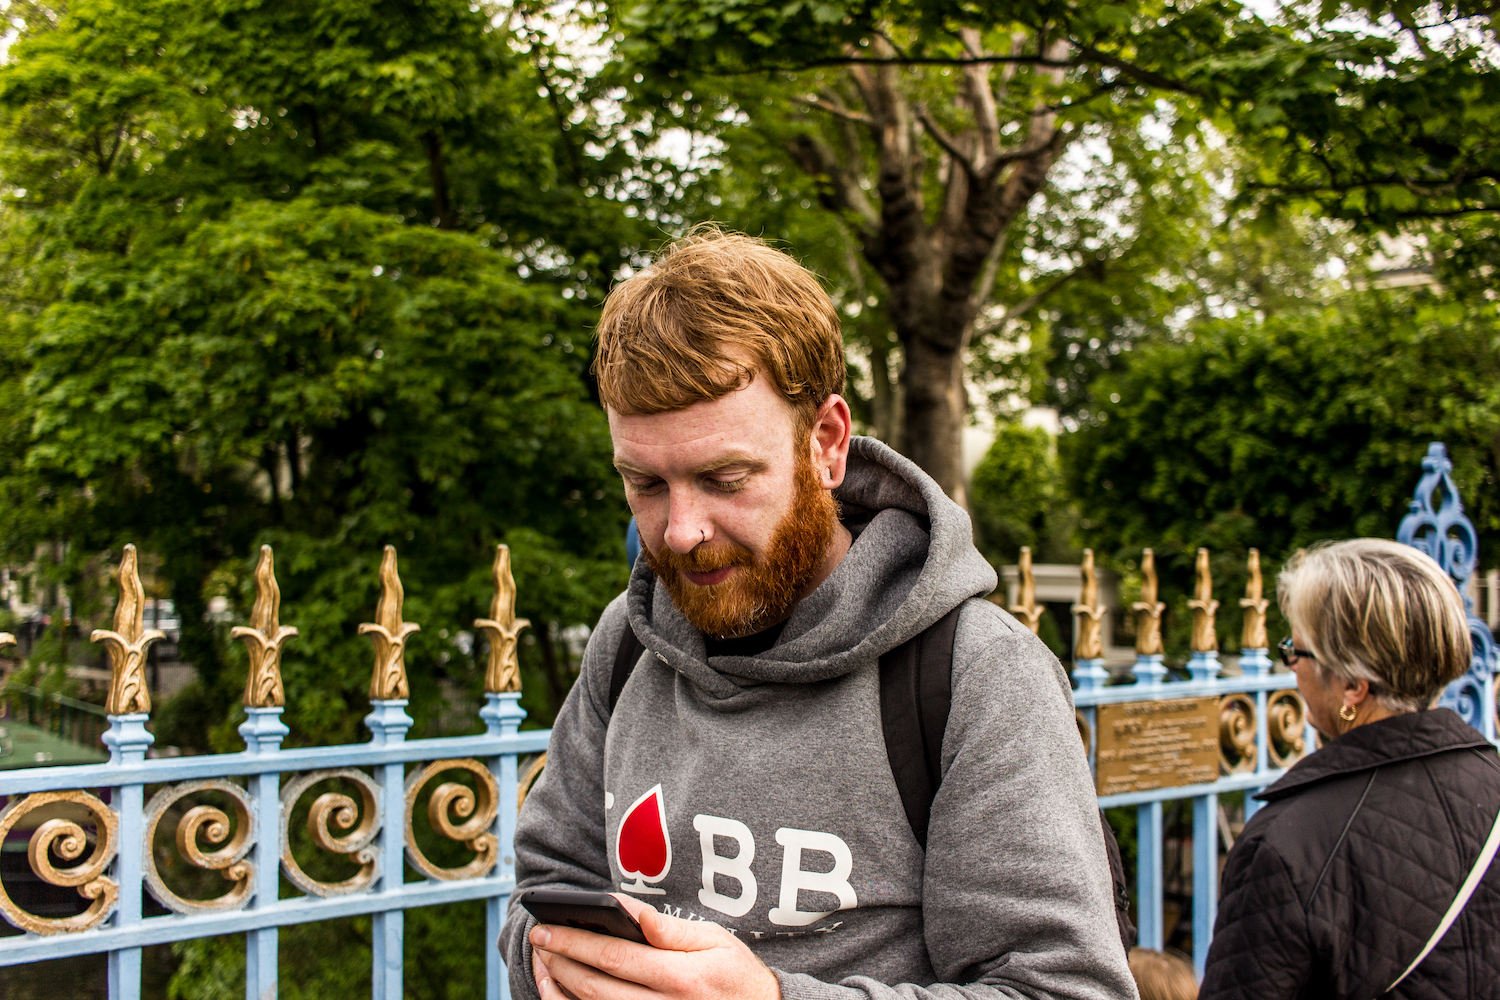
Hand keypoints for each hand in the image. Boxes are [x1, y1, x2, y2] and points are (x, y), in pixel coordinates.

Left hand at [530, 894, 780, 999]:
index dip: (576, 942)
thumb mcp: (714, 940)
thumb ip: (669, 929)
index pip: (615, 958)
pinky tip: (562, 995)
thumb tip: (628, 911)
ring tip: (543, 966)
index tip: (548, 927)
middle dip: (561, 962)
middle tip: (538, 940)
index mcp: (682, 978)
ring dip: (561, 991)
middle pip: (597, 988)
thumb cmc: (736, 974)